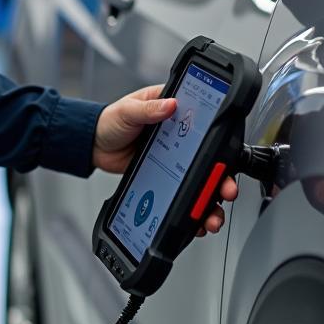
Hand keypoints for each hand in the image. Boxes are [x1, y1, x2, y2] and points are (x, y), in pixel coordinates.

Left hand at [93, 85, 237, 235]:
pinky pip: (184, 191)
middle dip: (222, 177)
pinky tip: (195, 220)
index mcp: (175, 111)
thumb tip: (171, 104)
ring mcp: (176, 157)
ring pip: (201, 179)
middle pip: (210, 158)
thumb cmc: (111, 121)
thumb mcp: (128, 110)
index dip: (221, 140)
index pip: (205, 124)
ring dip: (210, 198)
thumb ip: (148, 108)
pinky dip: (191, 206)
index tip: (228, 155)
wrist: (95, 145)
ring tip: (212, 214)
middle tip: (226, 189)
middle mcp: (181, 135)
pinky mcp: (167, 175)